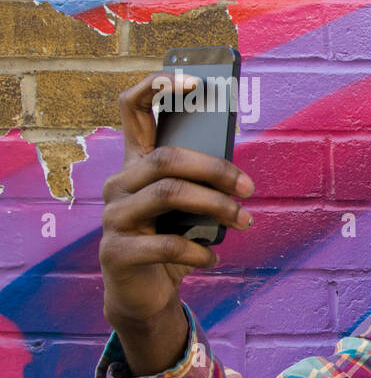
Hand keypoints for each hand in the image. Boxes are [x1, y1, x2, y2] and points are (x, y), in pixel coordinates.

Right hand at [98, 70, 253, 371]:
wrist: (144, 295)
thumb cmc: (172, 241)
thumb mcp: (188, 209)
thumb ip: (201, 183)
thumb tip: (238, 173)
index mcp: (136, 164)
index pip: (131, 109)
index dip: (157, 87)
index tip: (194, 81)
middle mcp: (119, 184)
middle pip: (166, 157)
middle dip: (216, 170)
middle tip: (249, 189)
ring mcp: (113, 217)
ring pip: (168, 194)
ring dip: (216, 207)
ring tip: (244, 221)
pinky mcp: (117, 252)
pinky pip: (167, 244)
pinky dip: (200, 251)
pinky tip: (213, 257)